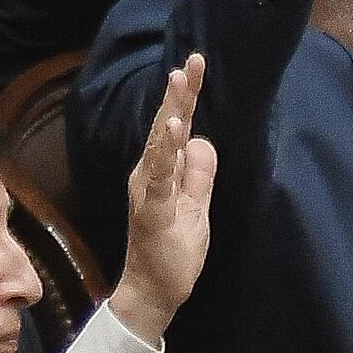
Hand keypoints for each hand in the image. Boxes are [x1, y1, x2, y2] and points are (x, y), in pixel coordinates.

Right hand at [106, 52, 216, 342]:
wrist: (152, 292)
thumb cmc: (172, 250)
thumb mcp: (196, 206)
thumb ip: (199, 174)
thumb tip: (203, 141)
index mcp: (162, 172)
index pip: (178, 127)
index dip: (187, 96)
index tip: (196, 63)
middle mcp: (149, 175)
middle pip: (168, 126)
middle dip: (181, 93)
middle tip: (192, 60)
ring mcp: (148, 192)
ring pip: (162, 144)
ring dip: (171, 112)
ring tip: (179, 82)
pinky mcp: (153, 210)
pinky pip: (160, 176)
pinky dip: (166, 151)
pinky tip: (175, 129)